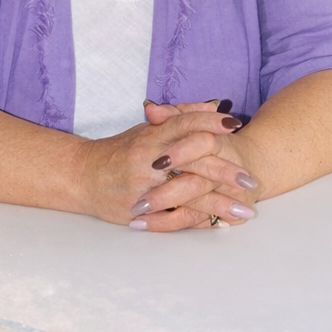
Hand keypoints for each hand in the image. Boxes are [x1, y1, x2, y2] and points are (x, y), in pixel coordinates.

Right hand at [74, 101, 253, 229]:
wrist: (79, 176)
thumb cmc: (119, 152)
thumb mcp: (147, 129)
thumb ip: (180, 116)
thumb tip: (213, 106)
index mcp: (152, 136)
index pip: (185, 123)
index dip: (211, 122)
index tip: (237, 125)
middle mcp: (149, 158)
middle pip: (193, 161)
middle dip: (225, 172)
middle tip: (251, 181)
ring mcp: (144, 185)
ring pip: (188, 193)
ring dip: (218, 203)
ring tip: (244, 211)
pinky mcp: (139, 209)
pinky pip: (172, 215)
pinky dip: (197, 220)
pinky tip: (218, 225)